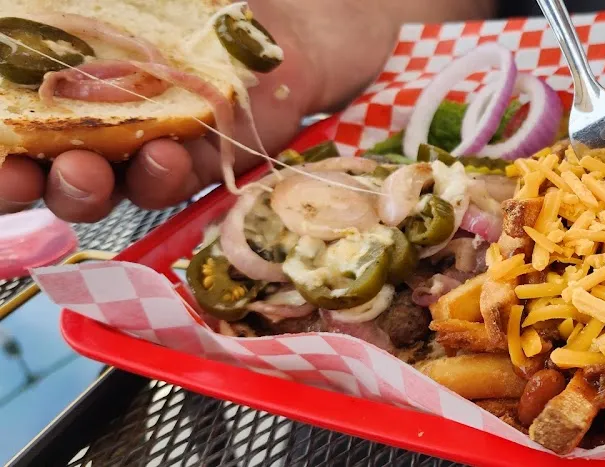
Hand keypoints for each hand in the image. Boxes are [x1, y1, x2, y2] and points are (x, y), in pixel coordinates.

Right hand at [0, 0, 398, 221]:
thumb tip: (32, 11)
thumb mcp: (135, 2)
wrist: (296, 11)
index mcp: (72, 82)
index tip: (1, 167)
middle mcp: (110, 121)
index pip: (20, 134)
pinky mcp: (217, 155)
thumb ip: (86, 9)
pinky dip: (172, 175)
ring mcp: (162, 141)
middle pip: (59, 174)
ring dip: (105, 187)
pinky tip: (169, 154)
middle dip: (47, 183)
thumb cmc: (206, 1)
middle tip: (47, 173)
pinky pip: (187, 179)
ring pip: (120, 186)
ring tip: (107, 164)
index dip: (4, 162)